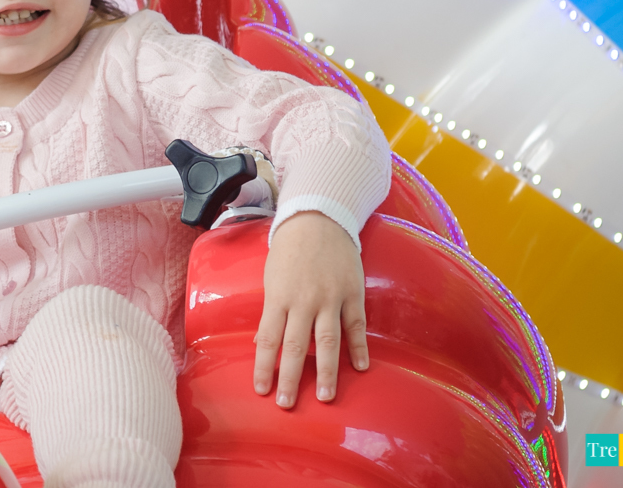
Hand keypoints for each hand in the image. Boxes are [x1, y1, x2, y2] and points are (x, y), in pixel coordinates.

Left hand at [253, 210, 366, 407]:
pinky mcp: (352, 292)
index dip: (264, 366)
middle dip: (291, 378)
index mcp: (279, 296)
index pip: (268, 339)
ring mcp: (330, 297)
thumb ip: (271, 310)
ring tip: (327, 397)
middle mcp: (304, 300)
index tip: (262, 389)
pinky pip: (356, 325)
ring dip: (328, 371)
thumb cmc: (289, 250)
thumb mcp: (271, 277)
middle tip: (288, 403)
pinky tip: (361, 367)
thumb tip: (261, 341)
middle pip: (296, 346)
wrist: (318, 219)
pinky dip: (359, 347)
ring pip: (328, 341)